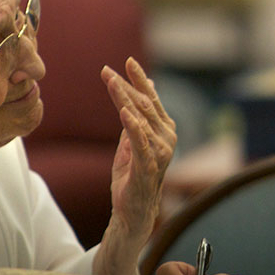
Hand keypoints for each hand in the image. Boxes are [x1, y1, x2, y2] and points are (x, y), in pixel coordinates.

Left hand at [93, 57, 175, 274]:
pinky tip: (124, 112)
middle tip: (108, 71)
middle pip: (145, 105)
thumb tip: (136, 94)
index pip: (151, 99)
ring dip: (125, 99)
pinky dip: (133, 126)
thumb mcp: (131, 142)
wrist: (132, 212)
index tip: (126, 61)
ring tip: (111, 82)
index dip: (139, 80)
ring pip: (142, 118)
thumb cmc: (132, 177)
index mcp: (163, 130)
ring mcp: (160, 152)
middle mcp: (166, 138)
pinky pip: (140, 142)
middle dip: (127, 85)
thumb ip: (135, 119)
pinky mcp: (148, 167)